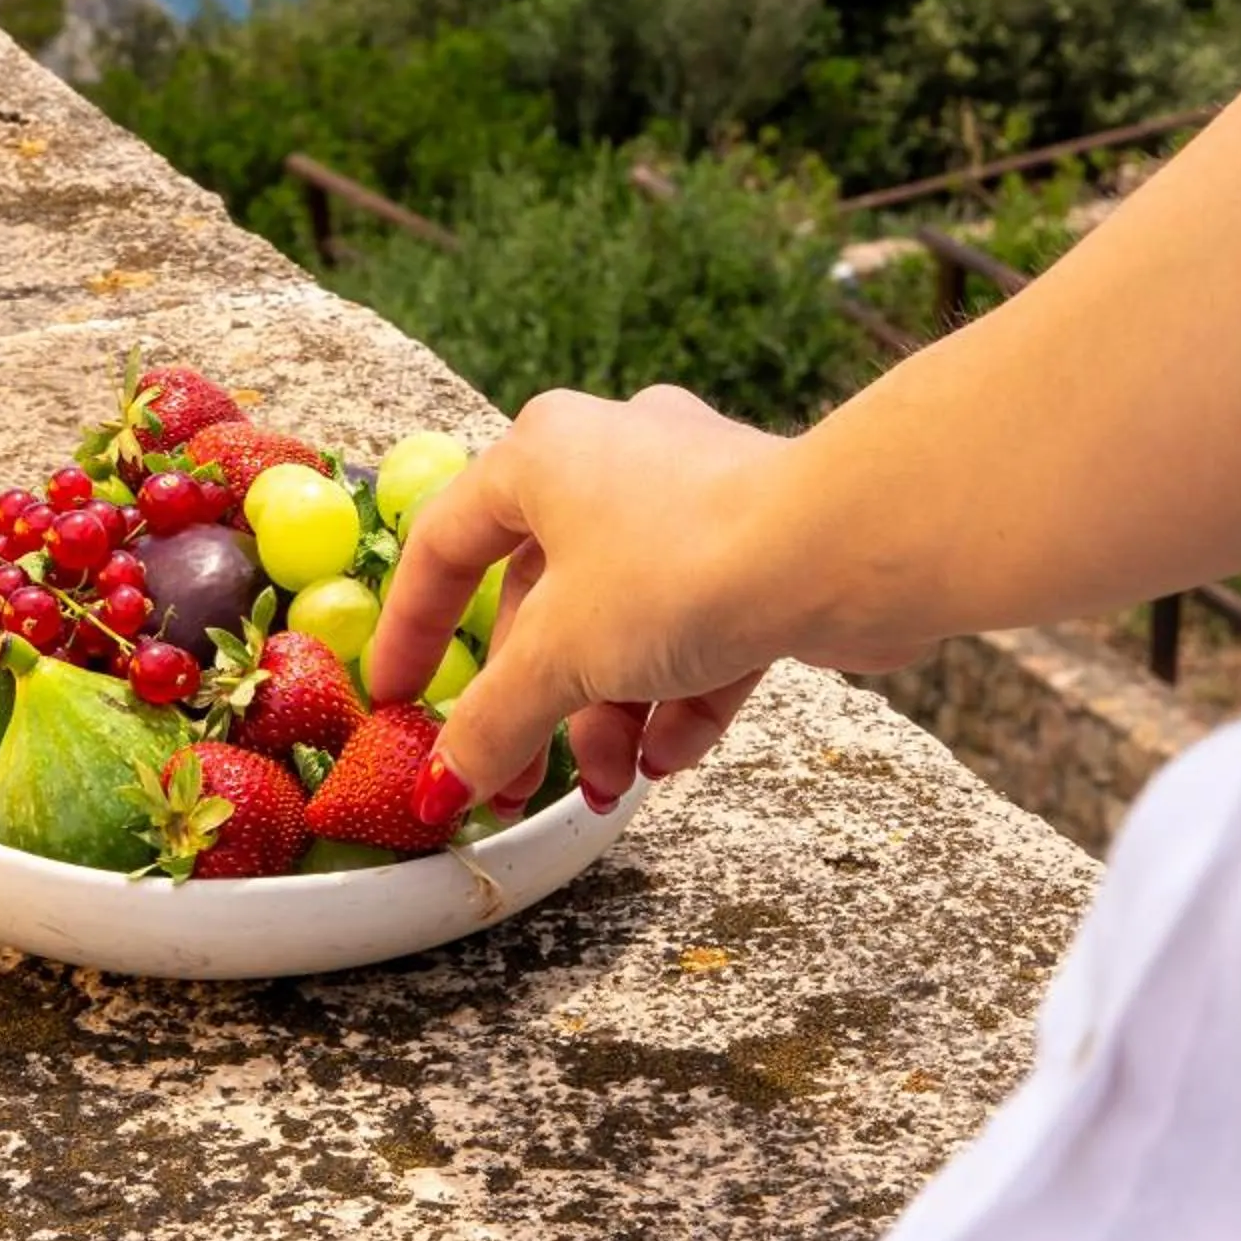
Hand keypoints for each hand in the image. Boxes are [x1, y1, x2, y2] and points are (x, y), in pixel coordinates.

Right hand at [365, 385, 793, 823]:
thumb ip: (492, 722)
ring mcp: (692, 499)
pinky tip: (671, 758)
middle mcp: (612, 461)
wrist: (843, 548)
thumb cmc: (683, 566)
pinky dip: (677, 696)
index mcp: (542, 454)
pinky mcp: (756, 547)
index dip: (413, 630)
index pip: (446, 545)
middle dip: (535, 705)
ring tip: (615, 786)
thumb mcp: (561, 657)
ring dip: (609, 714)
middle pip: (544, 602)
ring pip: (623, 623)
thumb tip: (444, 779)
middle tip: (515, 784)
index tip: (397, 700)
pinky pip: (694, 630)